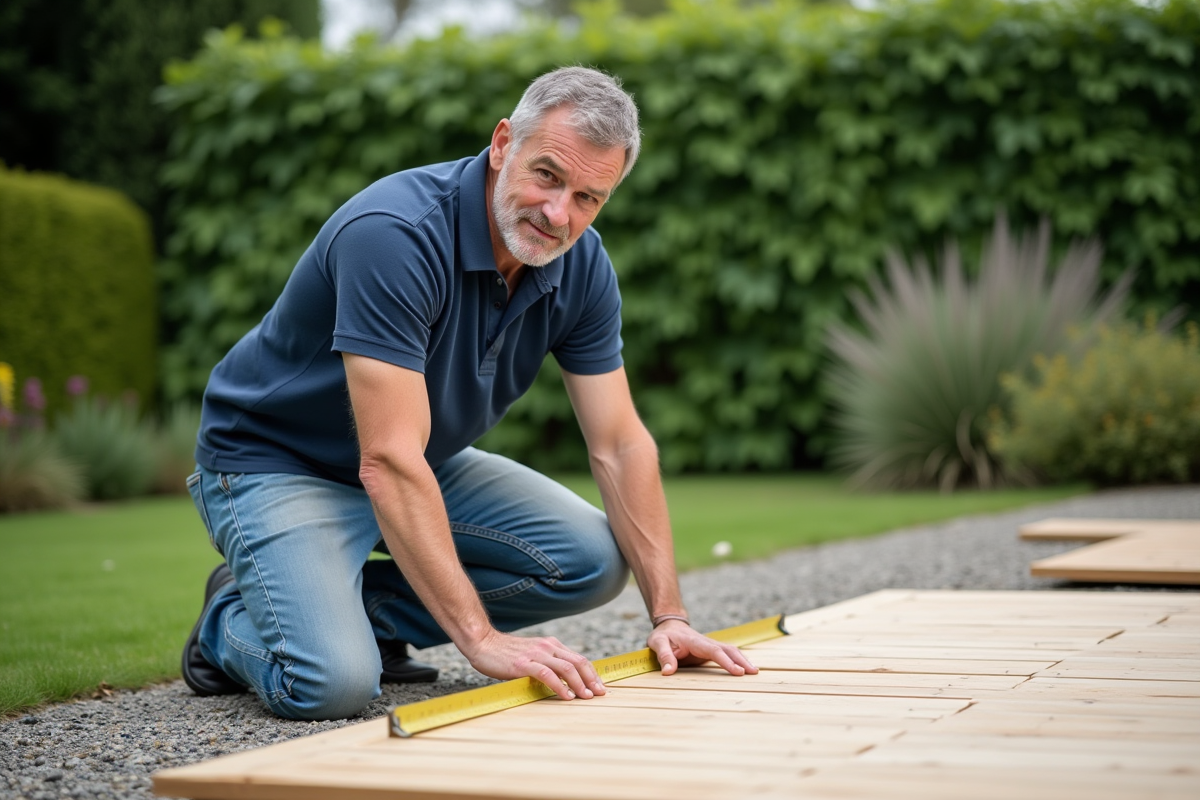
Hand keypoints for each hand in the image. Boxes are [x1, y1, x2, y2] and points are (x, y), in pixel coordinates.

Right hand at [462, 630, 606, 700]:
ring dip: (579, 684)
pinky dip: (559, 686)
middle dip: (591, 679)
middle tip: (599, 694)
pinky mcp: (524, 664)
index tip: (600, 686)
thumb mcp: (532, 654)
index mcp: (551, 645)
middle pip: (578, 662)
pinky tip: (565, 696)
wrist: (483, 643)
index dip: (592, 673)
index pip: (578, 658)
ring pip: (566, 668)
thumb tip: (563, 681)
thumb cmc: (506, 653)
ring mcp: (536, 654)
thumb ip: (547, 663)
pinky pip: (547, 674)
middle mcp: (547, 647)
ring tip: (586, 697)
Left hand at [647, 620, 758, 676]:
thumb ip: (664, 655)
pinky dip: (738, 660)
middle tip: (754, 672)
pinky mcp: (710, 651)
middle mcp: (706, 642)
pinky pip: (727, 654)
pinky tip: (745, 668)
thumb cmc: (663, 635)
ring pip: (730, 651)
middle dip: (742, 660)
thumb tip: (668, 672)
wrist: (669, 625)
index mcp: (695, 641)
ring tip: (754, 672)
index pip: (714, 651)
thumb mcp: (657, 643)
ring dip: (743, 660)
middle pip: (728, 649)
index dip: (727, 662)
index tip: (739, 671)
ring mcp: (710, 646)